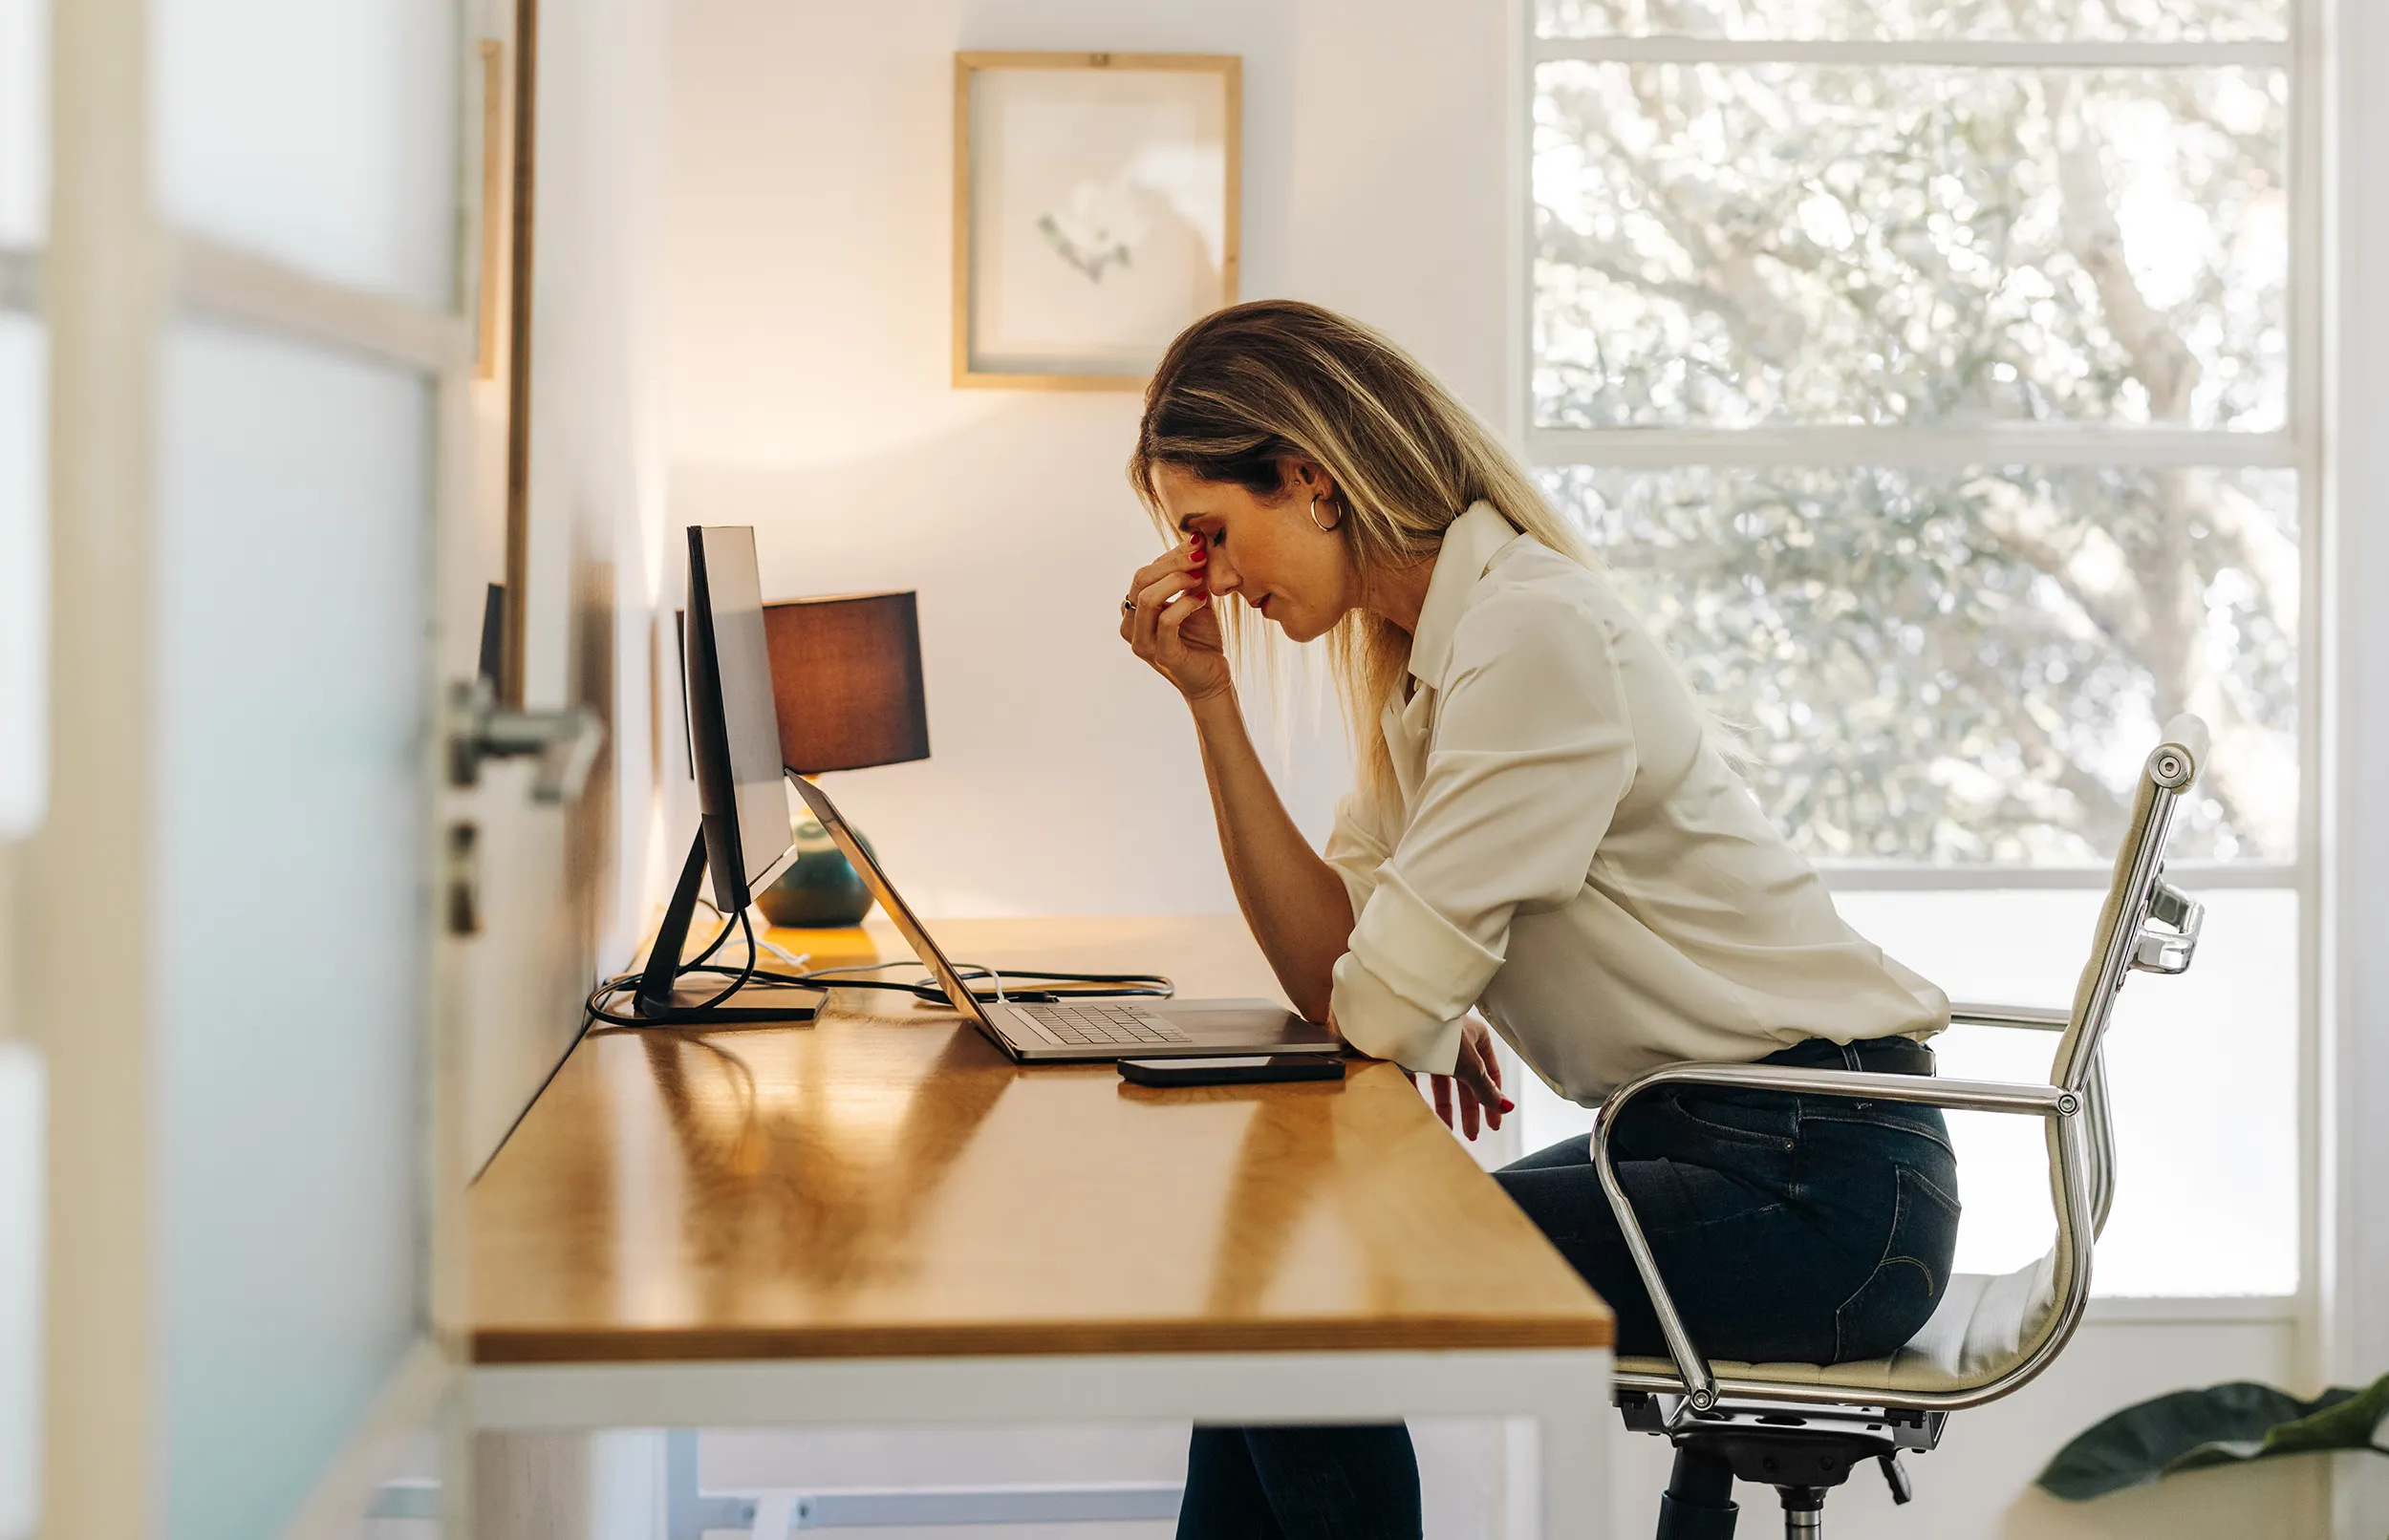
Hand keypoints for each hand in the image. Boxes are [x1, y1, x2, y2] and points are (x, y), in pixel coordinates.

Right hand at [1119, 537, 1231, 703]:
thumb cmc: (1201, 638)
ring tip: (1201, 577)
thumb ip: (1190, 574)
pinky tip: (1203, 599)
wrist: (1212, 678)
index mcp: (1133, 609)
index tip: (1198, 545)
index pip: (1145, 572)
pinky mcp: (1160, 655)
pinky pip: (1166, 621)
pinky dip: (1186, 604)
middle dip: (1173, 563)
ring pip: (1147, 598)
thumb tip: (1196, 539)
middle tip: (1201, 556)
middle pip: (1141, 580)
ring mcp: (1142, 642)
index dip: (1171, 556)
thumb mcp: (1194, 598)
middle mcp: (1130, 625)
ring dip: (1177, 581)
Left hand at [1415, 1016, 1511, 1140]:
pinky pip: (1418, 1079)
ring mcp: (1431, 1046)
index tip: (1493, 1124)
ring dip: (1444, 1107)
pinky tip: (1423, 1113)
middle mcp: (1455, 1041)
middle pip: (1466, 1081)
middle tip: (1472, 1134)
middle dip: (1469, 1109)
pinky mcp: (1408, 1053)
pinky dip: (1421, 1096)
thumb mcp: (1471, 1065)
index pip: (1490, 1073)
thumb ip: (1486, 1088)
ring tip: (1445, 1129)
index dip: (1492, 1099)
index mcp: (1476, 1038)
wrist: (1401, 1021)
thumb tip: (1506, 1107)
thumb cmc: (1442, 1033)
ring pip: (1441, 1082)